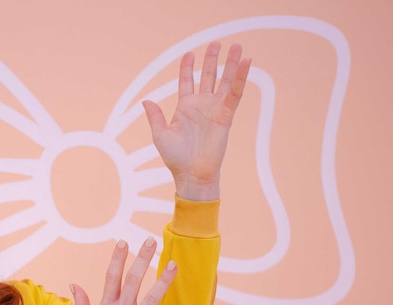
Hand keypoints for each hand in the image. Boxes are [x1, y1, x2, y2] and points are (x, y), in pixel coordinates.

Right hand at [65, 237, 196, 304]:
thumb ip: (81, 301)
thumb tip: (74, 284)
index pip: (112, 276)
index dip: (118, 258)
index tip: (124, 241)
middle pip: (132, 279)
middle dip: (142, 258)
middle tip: (151, 240)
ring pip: (151, 298)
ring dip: (164, 280)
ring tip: (173, 264)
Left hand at [142, 42, 251, 200]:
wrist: (192, 174)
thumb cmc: (175, 158)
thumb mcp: (160, 135)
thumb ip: (155, 116)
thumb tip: (146, 100)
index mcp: (184, 107)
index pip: (187, 81)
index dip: (188, 67)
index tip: (190, 53)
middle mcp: (201, 105)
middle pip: (208, 76)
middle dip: (212, 59)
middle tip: (216, 43)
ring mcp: (214, 109)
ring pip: (225, 81)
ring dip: (231, 64)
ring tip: (237, 46)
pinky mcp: (226, 115)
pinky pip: (235, 93)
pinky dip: (241, 78)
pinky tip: (247, 63)